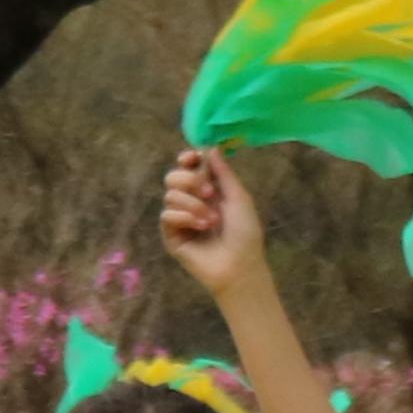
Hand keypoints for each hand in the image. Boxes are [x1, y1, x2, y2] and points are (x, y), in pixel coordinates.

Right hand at [160, 147, 268, 294]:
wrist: (239, 264)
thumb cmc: (245, 233)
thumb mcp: (239, 197)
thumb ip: (223, 173)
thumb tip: (210, 148)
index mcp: (207, 190)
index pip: (188, 167)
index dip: (187, 159)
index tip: (192, 158)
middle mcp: (191, 201)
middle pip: (173, 177)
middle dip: (189, 180)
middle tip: (209, 193)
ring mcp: (179, 219)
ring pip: (170, 195)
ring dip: (193, 204)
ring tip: (211, 220)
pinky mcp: (171, 236)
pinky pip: (167, 215)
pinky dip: (185, 217)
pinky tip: (202, 228)